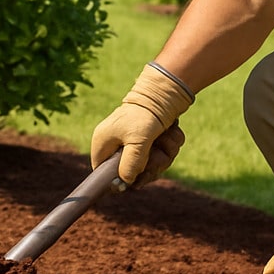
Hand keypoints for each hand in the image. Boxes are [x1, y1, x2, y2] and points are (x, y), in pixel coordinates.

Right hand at [90, 64, 193, 185]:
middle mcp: (117, 142)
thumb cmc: (145, 115)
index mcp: (104, 142)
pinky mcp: (150, 136)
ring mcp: (134, 139)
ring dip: (165, 152)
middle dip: (151, 165)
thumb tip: (126, 182)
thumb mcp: (137, 142)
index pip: (102, 171)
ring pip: (151, 162)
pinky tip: (172, 131)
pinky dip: (170, 143)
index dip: (118, 180)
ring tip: (167, 136)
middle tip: (160, 155)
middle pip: (132, 170)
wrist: (165, 91)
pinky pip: (162, 151)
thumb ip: (130, 164)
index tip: (136, 180)